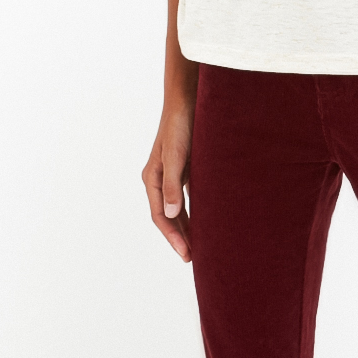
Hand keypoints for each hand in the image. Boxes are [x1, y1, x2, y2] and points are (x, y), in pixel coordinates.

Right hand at [142, 79, 195, 261]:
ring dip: (186, 227)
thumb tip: (172, 215)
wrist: (187, 100)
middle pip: (168, 216)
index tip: (187, 255)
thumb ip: (173, 184)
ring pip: (177, 209)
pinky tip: (205, 220)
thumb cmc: (180, 125)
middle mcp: (159, 179)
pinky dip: (194, 211)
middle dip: (179, 237)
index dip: (173, 237)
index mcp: (152, 178)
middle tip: (194, 258)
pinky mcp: (184, 169)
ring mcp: (171, 174)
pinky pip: (187, 197)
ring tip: (199, 246)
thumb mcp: (176, 155)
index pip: (161, 216)